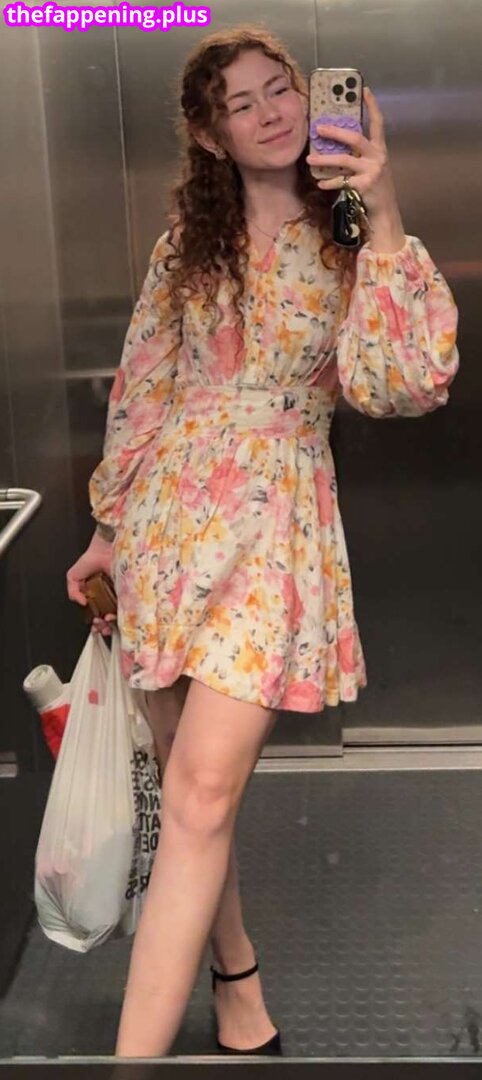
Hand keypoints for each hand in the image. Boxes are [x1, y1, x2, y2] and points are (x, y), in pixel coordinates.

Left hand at [306, 86, 400, 219]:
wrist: (385, 210)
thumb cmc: (376, 186)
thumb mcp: (373, 166)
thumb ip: (361, 154)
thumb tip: (338, 143)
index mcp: (380, 149)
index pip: (378, 122)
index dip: (372, 106)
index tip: (364, 90)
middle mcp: (377, 156)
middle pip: (354, 138)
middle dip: (335, 132)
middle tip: (318, 128)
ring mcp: (371, 170)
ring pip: (344, 160)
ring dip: (325, 159)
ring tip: (310, 158)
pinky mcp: (364, 185)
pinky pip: (342, 181)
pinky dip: (330, 182)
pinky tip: (320, 183)